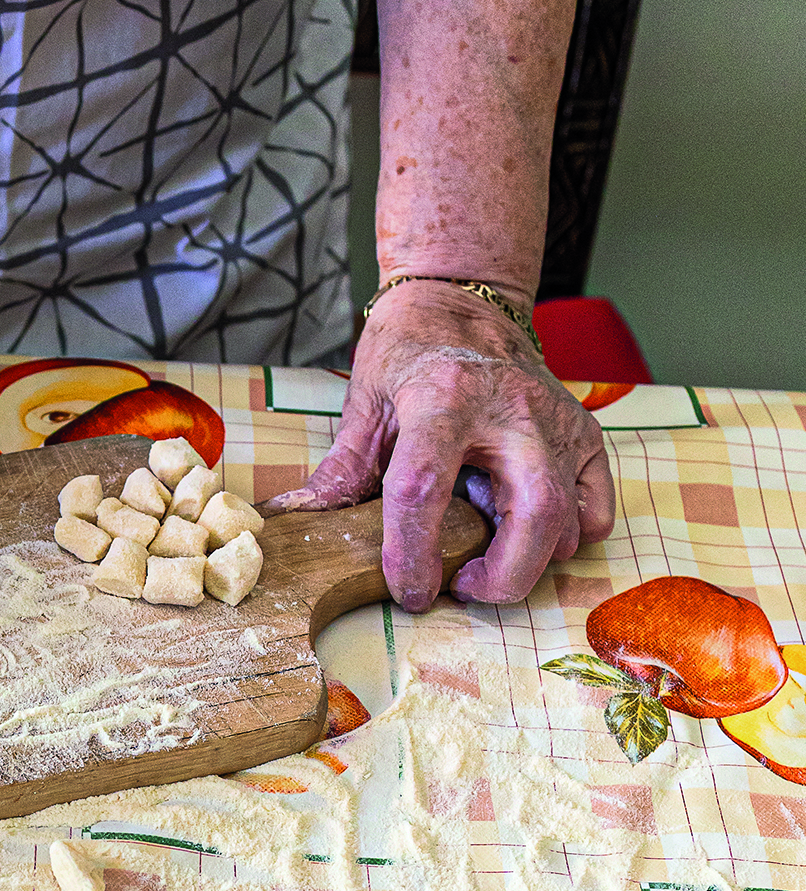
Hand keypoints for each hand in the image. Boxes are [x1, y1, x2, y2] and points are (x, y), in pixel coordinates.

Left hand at [267, 281, 613, 610]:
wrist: (462, 300)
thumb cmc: (410, 351)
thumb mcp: (366, 402)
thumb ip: (341, 469)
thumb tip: (296, 518)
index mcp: (443, 398)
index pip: (425, 488)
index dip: (413, 552)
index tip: (409, 590)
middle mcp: (512, 409)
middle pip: (534, 513)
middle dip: (503, 576)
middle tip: (462, 588)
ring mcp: (558, 423)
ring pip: (567, 520)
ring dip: (526, 558)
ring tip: (483, 555)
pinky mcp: (585, 435)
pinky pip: (594, 509)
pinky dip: (567, 538)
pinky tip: (524, 532)